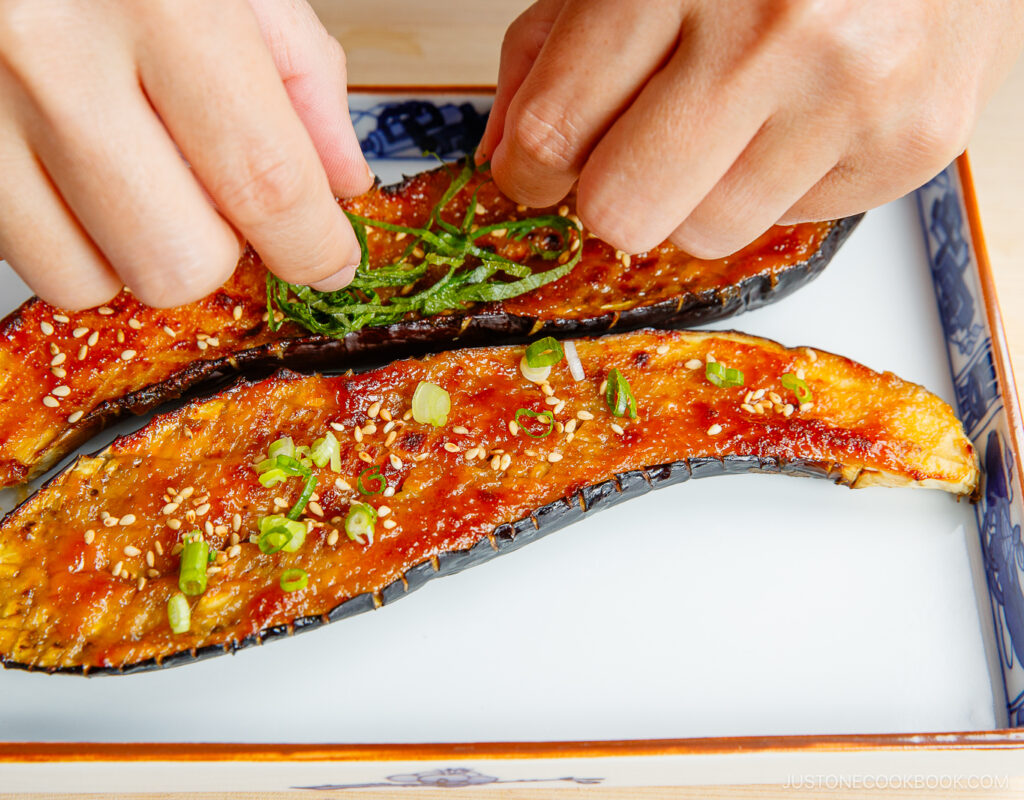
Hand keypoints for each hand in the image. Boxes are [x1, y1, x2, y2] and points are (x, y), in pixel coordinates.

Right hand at [0, 0, 369, 308]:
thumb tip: (335, 187)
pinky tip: (21, 138)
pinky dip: (30, 216)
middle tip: (196, 192)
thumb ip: (295, 70)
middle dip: (209, 247)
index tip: (325, 261)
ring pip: (82, 283)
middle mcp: (29, 48)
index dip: (311, 244)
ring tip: (102, 155)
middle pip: (175, 263)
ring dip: (117, 242)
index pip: (261, 179)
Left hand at [478, 0, 1023, 257]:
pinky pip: (786, 223)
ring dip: (691, 196)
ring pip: (704, 235)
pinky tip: (795, 115)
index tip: (535, 168)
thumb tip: (502, 160)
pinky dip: (773, 184)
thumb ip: (549, 50)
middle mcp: (772, 32)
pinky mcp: (913, 142)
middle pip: (623, 211)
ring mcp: (852, 91)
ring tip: (725, 121)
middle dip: (604, 197)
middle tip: (624, 158)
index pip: (554, 130)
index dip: (526, 169)